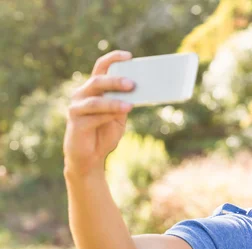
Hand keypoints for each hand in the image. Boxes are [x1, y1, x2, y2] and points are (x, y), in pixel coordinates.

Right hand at [63, 50, 134, 176]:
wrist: (90, 158)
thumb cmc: (104, 133)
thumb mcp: (119, 116)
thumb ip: (126, 102)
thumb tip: (143, 90)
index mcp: (93, 89)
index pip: (101, 67)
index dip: (113, 59)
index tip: (129, 56)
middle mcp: (82, 94)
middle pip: (98, 81)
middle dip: (115, 81)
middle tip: (132, 84)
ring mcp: (77, 108)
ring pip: (95, 100)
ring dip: (114, 101)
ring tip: (130, 105)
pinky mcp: (76, 123)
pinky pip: (93, 117)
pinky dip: (108, 115)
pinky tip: (121, 114)